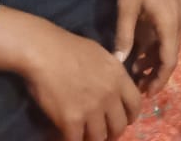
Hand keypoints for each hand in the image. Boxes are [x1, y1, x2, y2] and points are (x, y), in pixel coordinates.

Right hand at [19, 18, 141, 140]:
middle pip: (119, 126)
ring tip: (85, 135)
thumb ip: (112, 74)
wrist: (44, 51)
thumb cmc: (69, 47)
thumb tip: (116, 86)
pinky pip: (76, 140)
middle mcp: (109, 96)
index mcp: (118, 77)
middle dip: (112, 132)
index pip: (136, 105)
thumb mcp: (101, 55)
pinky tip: (68, 135)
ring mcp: (91, 109)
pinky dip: (73, 140)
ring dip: (93, 138)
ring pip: (99, 137)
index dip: (130, 116)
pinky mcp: (71, 120)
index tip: (123, 119)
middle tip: (103, 132)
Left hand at [113, 0, 180, 94]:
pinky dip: (158, 46)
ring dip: (157, 59)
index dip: (159, 80)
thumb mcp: (127, 6)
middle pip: (171, 56)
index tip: (146, 94)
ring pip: (170, 45)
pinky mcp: (175, 6)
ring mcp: (179, 13)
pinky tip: (143, 48)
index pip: (168, 62)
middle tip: (139, 87)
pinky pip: (169, 34)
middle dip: (157, 73)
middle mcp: (179, 22)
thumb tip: (119, 61)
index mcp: (169, 25)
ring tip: (138, 71)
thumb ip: (125, 36)